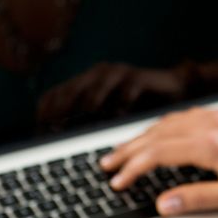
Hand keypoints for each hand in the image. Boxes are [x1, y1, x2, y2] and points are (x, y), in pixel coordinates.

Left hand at [36, 62, 191, 126]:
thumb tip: (60, 145)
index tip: (42, 137)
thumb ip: (89, 123)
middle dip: (61, 116)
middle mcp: (98, 74)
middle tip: (58, 137)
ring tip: (84, 133)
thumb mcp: (109, 112)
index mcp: (86, 82)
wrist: (176, 86)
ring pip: (95, 93)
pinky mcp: (139, 77)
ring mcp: (118, 73)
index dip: (44, 116)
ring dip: (88, 114)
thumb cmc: (139, 105)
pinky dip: (119, 110)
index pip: (53, 96)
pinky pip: (125, 93)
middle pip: (69, 92)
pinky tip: (118, 124)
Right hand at [101, 108, 217, 215]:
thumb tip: (163, 204)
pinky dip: (161, 127)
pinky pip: (182, 117)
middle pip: (156, 135)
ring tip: (122, 151)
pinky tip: (155, 134)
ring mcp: (214, 117)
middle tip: (106, 165)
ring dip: (141, 137)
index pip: (158, 153)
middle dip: (127, 151)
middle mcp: (208, 126)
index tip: (117, 182)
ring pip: (166, 123)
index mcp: (209, 146)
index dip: (133, 168)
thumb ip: (197, 198)